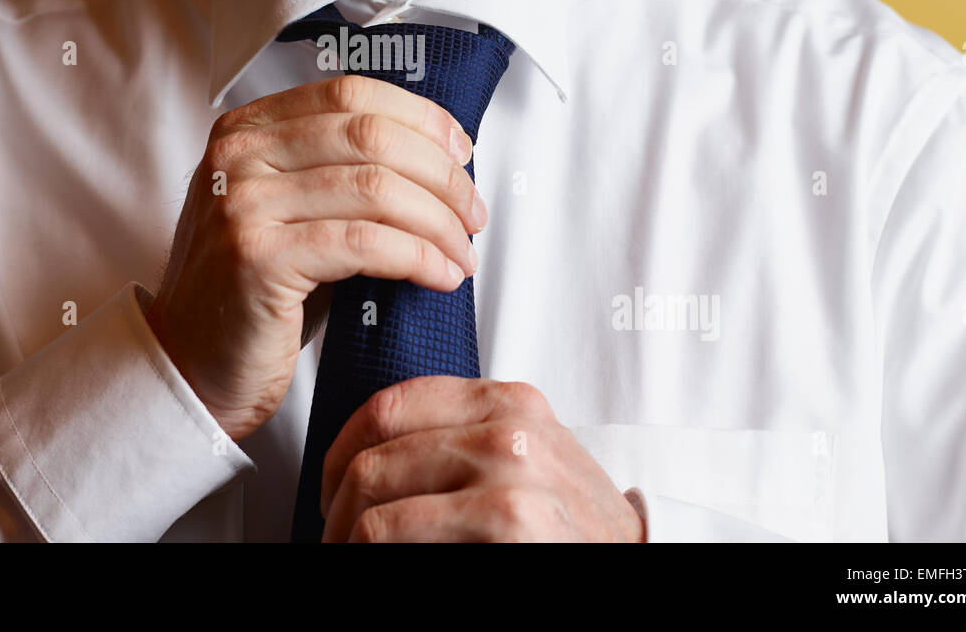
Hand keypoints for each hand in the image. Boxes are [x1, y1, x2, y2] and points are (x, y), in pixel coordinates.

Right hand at [147, 75, 485, 441]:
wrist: (190, 366)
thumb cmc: (255, 293)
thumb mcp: (288, 210)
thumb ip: (338, 170)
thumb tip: (441, 158)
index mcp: (246, 129)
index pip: (350, 96)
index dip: (420, 118)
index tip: (462, 151)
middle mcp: (237, 156)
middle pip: (371, 137)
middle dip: (441, 175)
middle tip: (474, 214)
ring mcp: (242, 204)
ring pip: (376, 188)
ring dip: (439, 223)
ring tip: (463, 254)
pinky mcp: (257, 258)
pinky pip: (364, 243)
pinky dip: (417, 256)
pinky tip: (439, 275)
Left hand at [319, 376, 645, 541]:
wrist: (633, 562)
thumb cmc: (574, 528)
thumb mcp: (526, 459)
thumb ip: (464, 439)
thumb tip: (375, 453)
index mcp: (507, 401)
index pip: (390, 403)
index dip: (342, 446)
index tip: (332, 482)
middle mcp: (507, 427)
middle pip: (372, 450)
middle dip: (333, 499)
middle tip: (331, 533)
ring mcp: (508, 471)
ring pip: (371, 492)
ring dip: (342, 533)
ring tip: (343, 552)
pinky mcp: (506, 520)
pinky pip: (392, 531)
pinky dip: (365, 552)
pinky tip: (369, 564)